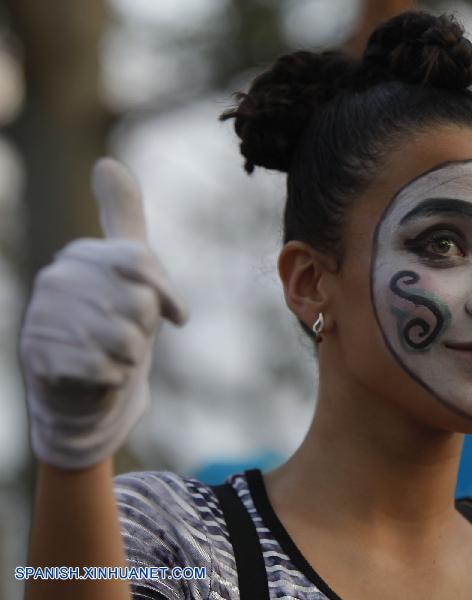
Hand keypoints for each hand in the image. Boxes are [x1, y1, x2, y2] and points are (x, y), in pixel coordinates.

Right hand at [19, 158, 187, 469]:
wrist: (84, 384)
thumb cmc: (113, 322)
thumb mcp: (129, 268)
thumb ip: (123, 217)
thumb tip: (105, 162)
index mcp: (82, 255)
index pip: (141, 263)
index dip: (165, 295)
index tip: (176, 315)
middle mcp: (56, 279)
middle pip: (138, 304)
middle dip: (144, 330)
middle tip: (127, 337)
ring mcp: (43, 317)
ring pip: (123, 339)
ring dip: (129, 356)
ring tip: (111, 355)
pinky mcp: (39, 358)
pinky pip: (104, 369)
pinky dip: (112, 379)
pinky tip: (99, 374)